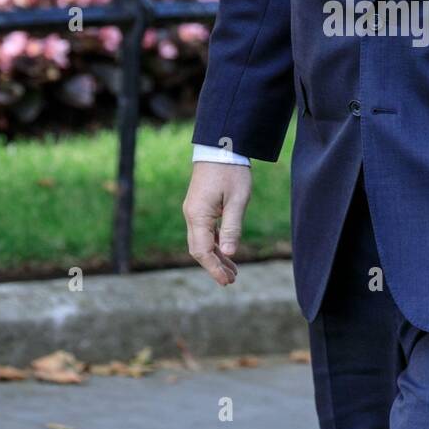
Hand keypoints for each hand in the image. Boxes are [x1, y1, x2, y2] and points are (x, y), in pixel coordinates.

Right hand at [183, 160, 252, 285]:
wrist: (221, 146)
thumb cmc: (231, 171)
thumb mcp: (237, 200)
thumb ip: (232, 228)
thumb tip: (229, 253)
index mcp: (198, 215)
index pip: (203, 251)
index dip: (214, 268)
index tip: (226, 281)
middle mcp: (191, 215)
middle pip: (199, 249)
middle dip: (214, 266)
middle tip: (231, 280)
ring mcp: (194, 210)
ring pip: (202, 241)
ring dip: (216, 256)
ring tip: (232, 270)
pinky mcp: (200, 206)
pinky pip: (205, 231)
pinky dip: (215, 243)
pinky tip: (227, 251)